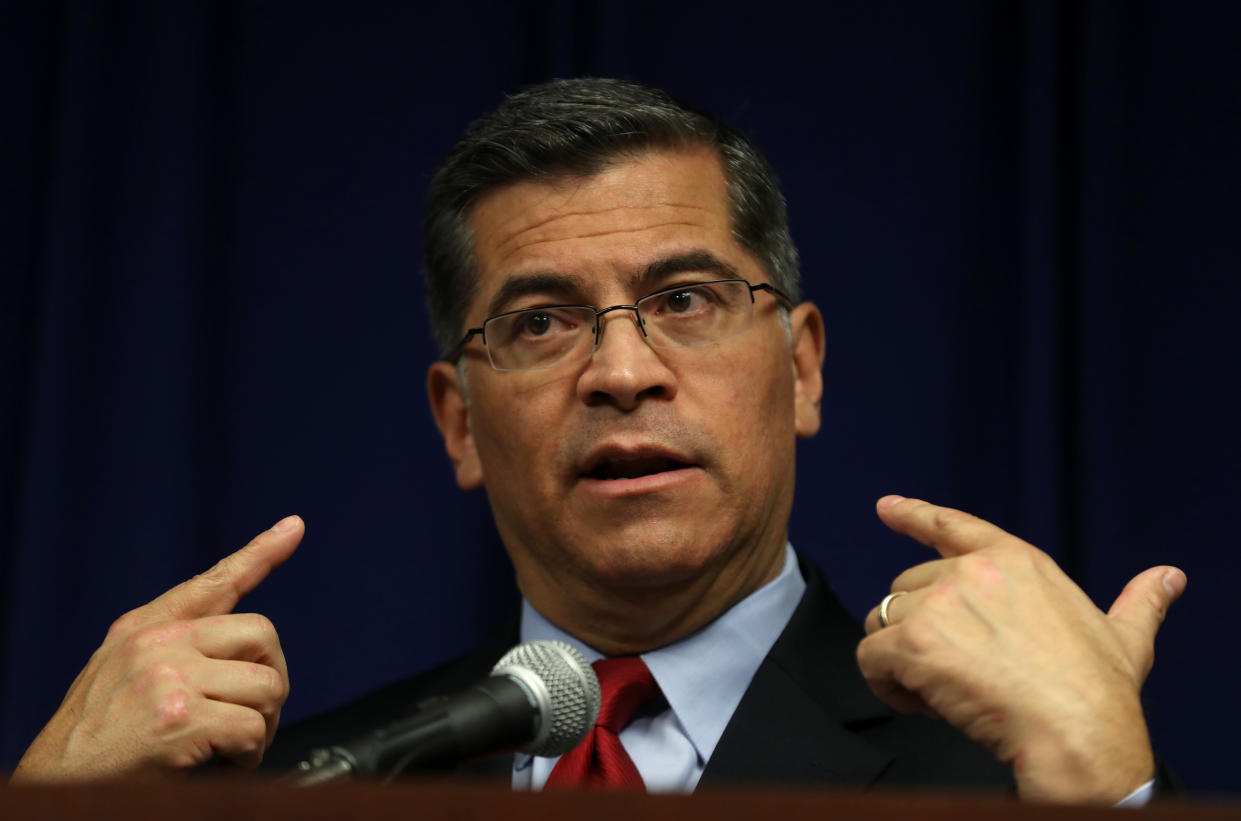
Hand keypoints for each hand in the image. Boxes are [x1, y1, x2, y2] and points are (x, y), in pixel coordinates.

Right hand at [10, 516, 302, 782]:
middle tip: (254, 715)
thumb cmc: (91, 738)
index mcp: (145, 628)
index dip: (260, 553)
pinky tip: (228, 762)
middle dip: (270, 680)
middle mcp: (157, 642)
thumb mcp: (119, 671)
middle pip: (262, 635)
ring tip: (236, 745)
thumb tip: (233, 644)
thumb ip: (171, 647)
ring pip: (267, 685)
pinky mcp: (178, 718)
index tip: (293, 528)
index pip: (215, 581)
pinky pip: (252, 728)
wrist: (54, 783)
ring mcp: (168, 677)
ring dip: (263, 724)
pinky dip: (250, 753)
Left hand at [856, 496, 1184, 803]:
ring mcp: (938, 603)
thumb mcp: (1126, 637)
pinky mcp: (914, 642)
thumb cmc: (1099, 692)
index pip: (952, 526)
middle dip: (919, 629)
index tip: (886, 508)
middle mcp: (970, 572)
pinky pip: (871, 657)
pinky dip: (887, 684)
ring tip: (940, 690)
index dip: (914, 514)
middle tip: (956, 671)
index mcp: (1015, 561)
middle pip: (907, 587)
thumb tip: (1169, 578)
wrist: (1079, 733)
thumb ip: (1139, 602)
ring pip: (884, 621)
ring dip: (900, 657)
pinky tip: (921, 704)